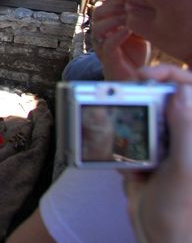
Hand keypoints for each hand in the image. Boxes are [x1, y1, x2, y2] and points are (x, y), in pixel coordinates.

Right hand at [92, 0, 149, 81]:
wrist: (133, 77)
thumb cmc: (135, 54)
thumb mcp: (137, 31)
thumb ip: (137, 18)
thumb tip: (142, 0)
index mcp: (105, 25)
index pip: (103, 5)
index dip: (116, 0)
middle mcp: (100, 34)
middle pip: (97, 13)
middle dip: (114, 6)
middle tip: (130, 6)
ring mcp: (101, 46)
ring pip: (98, 27)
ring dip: (115, 20)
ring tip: (130, 18)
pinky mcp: (108, 58)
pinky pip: (108, 44)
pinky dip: (118, 35)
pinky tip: (129, 29)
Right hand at [122, 66, 191, 242]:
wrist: (160, 236)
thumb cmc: (180, 207)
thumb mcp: (184, 167)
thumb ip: (184, 128)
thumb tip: (180, 92)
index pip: (188, 89)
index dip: (170, 75)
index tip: (145, 75)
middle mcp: (182, 134)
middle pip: (159, 97)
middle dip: (138, 100)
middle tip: (120, 100)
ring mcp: (162, 144)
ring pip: (138, 117)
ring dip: (124, 127)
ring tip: (122, 143)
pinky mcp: (143, 156)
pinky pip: (125, 139)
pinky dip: (118, 149)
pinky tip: (126, 169)